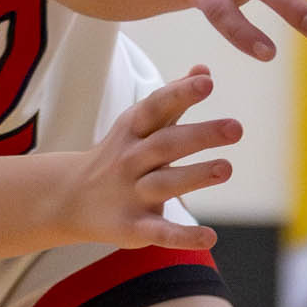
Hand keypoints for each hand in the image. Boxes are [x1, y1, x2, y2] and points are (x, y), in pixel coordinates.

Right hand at [52, 67, 237, 250]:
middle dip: (199, 135)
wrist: (70, 198)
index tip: (207, 82)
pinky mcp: (133, 226)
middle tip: (236, 128)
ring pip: (164, 184)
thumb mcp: (141, 124)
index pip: (157, 107)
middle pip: (165, 144)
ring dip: (195, 175)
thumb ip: (174, 99)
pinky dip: (183, 236)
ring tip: (226, 168)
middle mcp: (131, 159)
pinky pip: (160, 231)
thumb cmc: (121, 153)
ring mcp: (131, 193)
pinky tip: (210, 236)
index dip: (180, 93)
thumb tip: (205, 70)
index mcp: (134, 130)